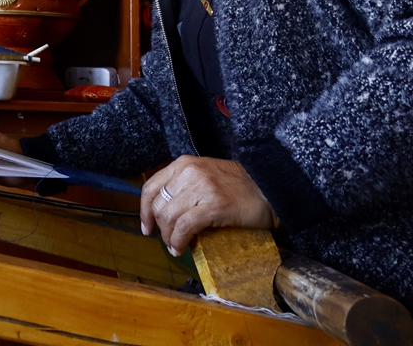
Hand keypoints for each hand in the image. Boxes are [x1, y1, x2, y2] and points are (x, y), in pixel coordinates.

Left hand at [140, 155, 276, 256]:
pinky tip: (182, 248)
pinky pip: (185, 227)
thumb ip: (183, 185)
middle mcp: (189, 173)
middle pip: (158, 206)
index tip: (146, 227)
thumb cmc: (237, 185)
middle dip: (159, 228)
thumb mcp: (204, 174)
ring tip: (176, 246)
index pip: (150, 188)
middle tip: (168, 240)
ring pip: (169, 218)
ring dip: (168, 238)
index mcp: (183, 164)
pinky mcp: (214, 205)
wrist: (269, 188)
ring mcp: (201, 188)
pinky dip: (178, 241)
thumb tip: (162, 212)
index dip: (143, 211)